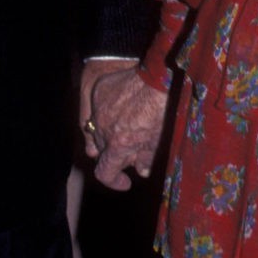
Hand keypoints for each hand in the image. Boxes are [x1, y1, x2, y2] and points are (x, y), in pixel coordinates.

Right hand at [79, 60, 168, 191]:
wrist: (158, 76)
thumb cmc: (162, 108)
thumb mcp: (158, 139)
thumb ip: (146, 158)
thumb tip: (141, 171)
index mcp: (117, 146)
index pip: (104, 172)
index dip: (113, 180)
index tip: (124, 182)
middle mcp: (102, 130)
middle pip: (102, 151)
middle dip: (116, 153)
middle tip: (134, 147)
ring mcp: (97, 110)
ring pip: (96, 131)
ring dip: (108, 134)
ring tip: (127, 127)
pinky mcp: (98, 93)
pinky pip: (96, 109)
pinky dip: (107, 113)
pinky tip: (123, 108)